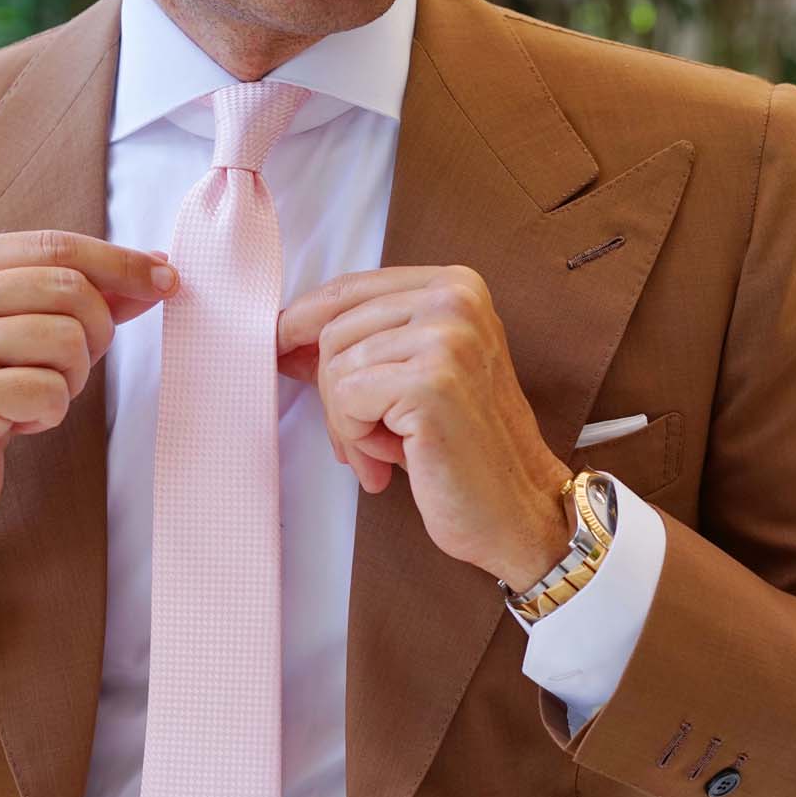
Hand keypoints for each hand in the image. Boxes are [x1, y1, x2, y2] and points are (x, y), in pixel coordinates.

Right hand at [0, 230, 178, 606]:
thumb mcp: (11, 331)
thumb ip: (70, 295)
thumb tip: (153, 269)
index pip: (54, 245)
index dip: (119, 261)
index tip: (165, 278)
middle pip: (69, 288)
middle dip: (96, 332)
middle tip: (71, 368)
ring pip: (68, 340)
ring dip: (70, 379)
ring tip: (31, 396)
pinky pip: (51, 392)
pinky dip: (48, 413)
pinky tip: (15, 423)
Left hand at [276, 265, 573, 590]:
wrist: (516, 511)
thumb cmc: (464, 451)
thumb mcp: (411, 377)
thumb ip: (361, 345)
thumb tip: (286, 334)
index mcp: (455, 285)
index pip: (348, 288)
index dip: (304, 322)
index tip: (279, 348)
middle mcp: (455, 299)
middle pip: (333, 328)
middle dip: (333, 392)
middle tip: (364, 438)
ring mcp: (447, 336)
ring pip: (334, 365)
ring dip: (347, 422)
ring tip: (388, 450)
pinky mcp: (432, 381)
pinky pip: (345, 399)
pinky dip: (356, 438)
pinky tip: (393, 458)